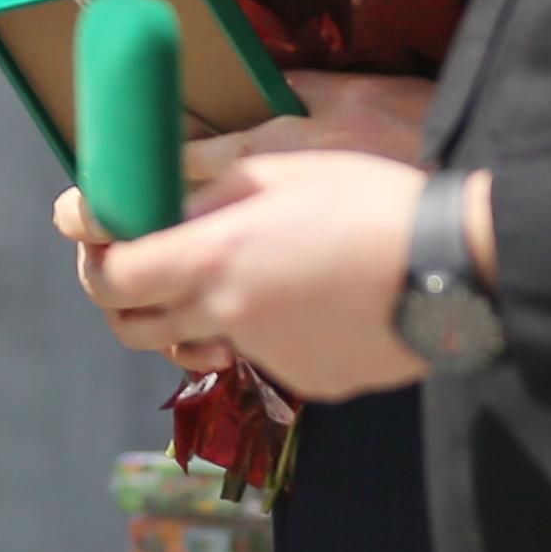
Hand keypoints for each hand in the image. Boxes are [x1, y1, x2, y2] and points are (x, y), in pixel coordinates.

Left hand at [52, 75, 443, 371]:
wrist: (454, 267)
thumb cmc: (370, 202)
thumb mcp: (281, 171)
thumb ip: (208, 192)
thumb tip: (160, 204)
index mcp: (212, 258)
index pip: (111, 277)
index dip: (96, 257)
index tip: (99, 236)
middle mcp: (227, 316)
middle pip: (134, 326)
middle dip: (121, 298)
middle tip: (138, 264)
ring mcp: (266, 356)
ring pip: (198, 342)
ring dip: (190, 316)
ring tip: (228, 277)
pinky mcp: (307, 380)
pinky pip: (262, 358)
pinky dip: (264, 331)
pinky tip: (307, 297)